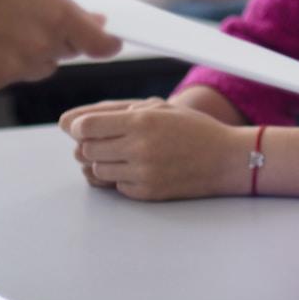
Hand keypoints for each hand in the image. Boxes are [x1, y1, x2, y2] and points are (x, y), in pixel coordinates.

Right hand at [0, 0, 120, 88]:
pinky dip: (1, 63)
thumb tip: (94, 21)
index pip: (101, 45)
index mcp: (58, 15)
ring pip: (39, 67)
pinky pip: (9, 76)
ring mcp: (15, 68)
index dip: (107, 44)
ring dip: (31, 53)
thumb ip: (66, 2)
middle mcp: (42, 45)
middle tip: (32, 18)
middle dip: (59, 38)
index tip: (111, 42)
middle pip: (67, 53)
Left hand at [61, 97, 246, 199]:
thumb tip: (73, 123)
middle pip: (85, 149)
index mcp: (142, 120)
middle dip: (91, 144)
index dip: (79, 127)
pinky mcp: (146, 192)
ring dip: (105, 161)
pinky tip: (141, 168)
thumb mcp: (159, 107)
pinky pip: (115, 186)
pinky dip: (121, 177)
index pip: (85, 126)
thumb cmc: (192, 128)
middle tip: (110, 140)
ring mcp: (142, 172)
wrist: (226, 159)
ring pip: (97, 169)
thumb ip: (116, 110)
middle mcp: (139, 146)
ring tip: (127, 154)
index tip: (86, 127)